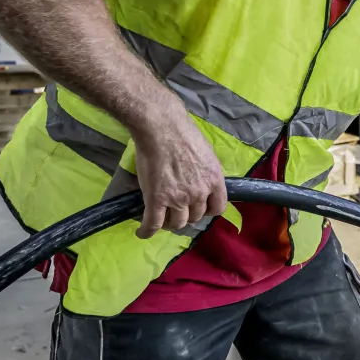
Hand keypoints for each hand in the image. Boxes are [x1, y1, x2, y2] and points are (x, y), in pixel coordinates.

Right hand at [130, 100, 227, 238]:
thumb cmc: (183, 133)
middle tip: (175, 209)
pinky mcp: (156, 199)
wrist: (161, 127)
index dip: (207, 211)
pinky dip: (147, 231)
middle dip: (186, 215)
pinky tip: (143, 232)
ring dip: (169, 223)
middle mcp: (199, 193)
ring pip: (177, 223)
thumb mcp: (205, 153)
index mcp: (214, 180)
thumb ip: (205, 171)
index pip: (217, 208)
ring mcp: (178, 198)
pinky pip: (153, 224)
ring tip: (161, 217)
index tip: (199, 208)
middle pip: (195, 217)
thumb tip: (200, 178)